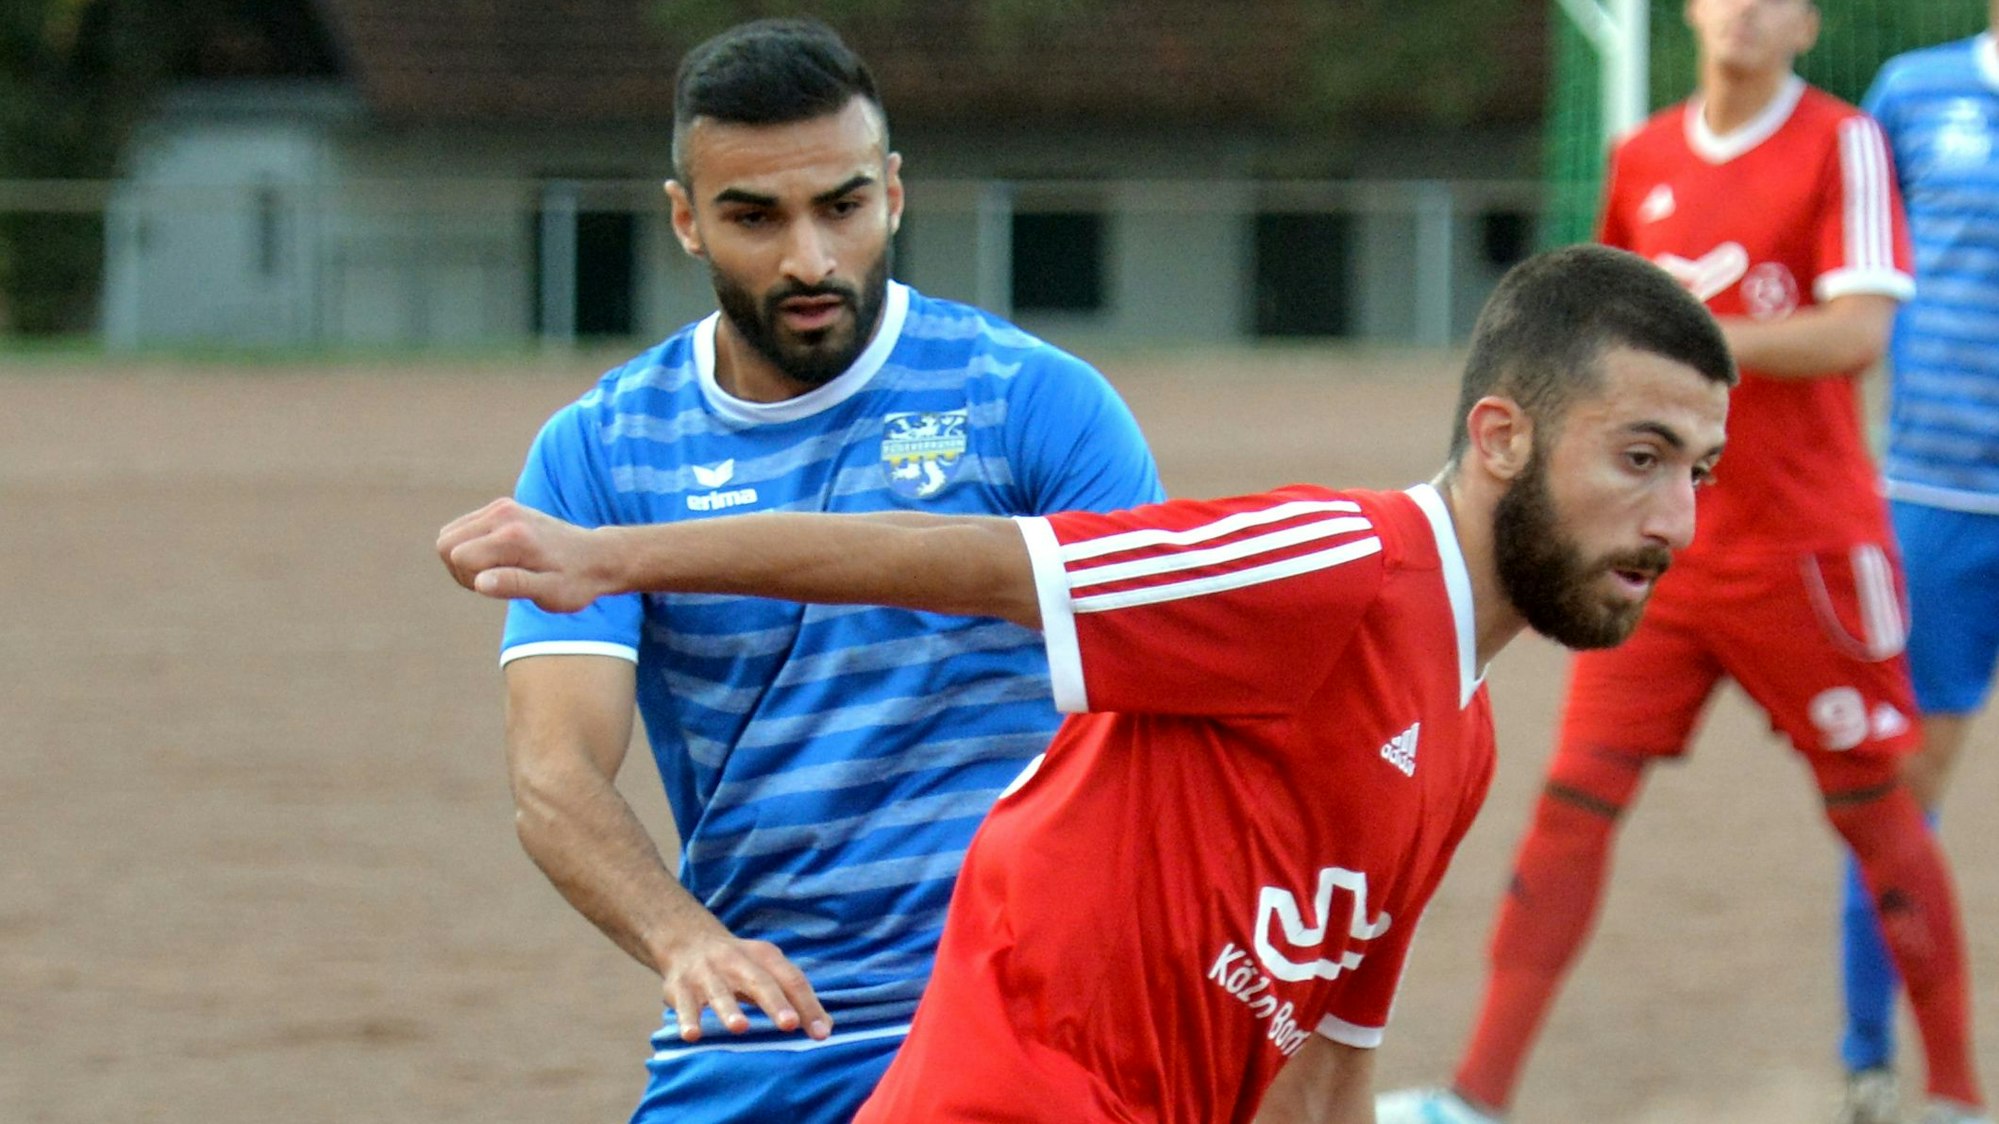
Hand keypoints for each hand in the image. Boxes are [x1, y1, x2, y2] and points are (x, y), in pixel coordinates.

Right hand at [436, 498, 618, 612]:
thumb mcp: (551, 593)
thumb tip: (480, 582)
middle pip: (445, 544)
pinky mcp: (501, 508)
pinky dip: (470, 548)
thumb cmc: (576, 581)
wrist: (597, 556)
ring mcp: (501, 507)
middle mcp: (504, 514)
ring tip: (500, 571)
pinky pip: (461, 530)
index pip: (458, 557)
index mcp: (514, 536)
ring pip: (449, 536)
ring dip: (463, 560)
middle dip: (461, 570)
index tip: (500, 587)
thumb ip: (514, 585)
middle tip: (497, 581)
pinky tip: (499, 559)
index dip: (470, 581)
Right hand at [659, 929, 832, 1042]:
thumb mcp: (769, 973)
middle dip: (775, 1003)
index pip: (792, 980)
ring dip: (729, 1009)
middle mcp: (737, 962)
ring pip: (720, 992)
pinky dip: (687, 1019)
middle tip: (790, 1024)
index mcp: (765, 957)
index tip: (821, 1033)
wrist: (688, 941)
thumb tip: (825, 1030)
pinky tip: (692, 1035)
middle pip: (760, 982)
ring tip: (740, 1027)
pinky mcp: (681, 987)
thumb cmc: (740, 966)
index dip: (808, 1006)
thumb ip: (796, 999)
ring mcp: (708, 973)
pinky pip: (684, 1004)